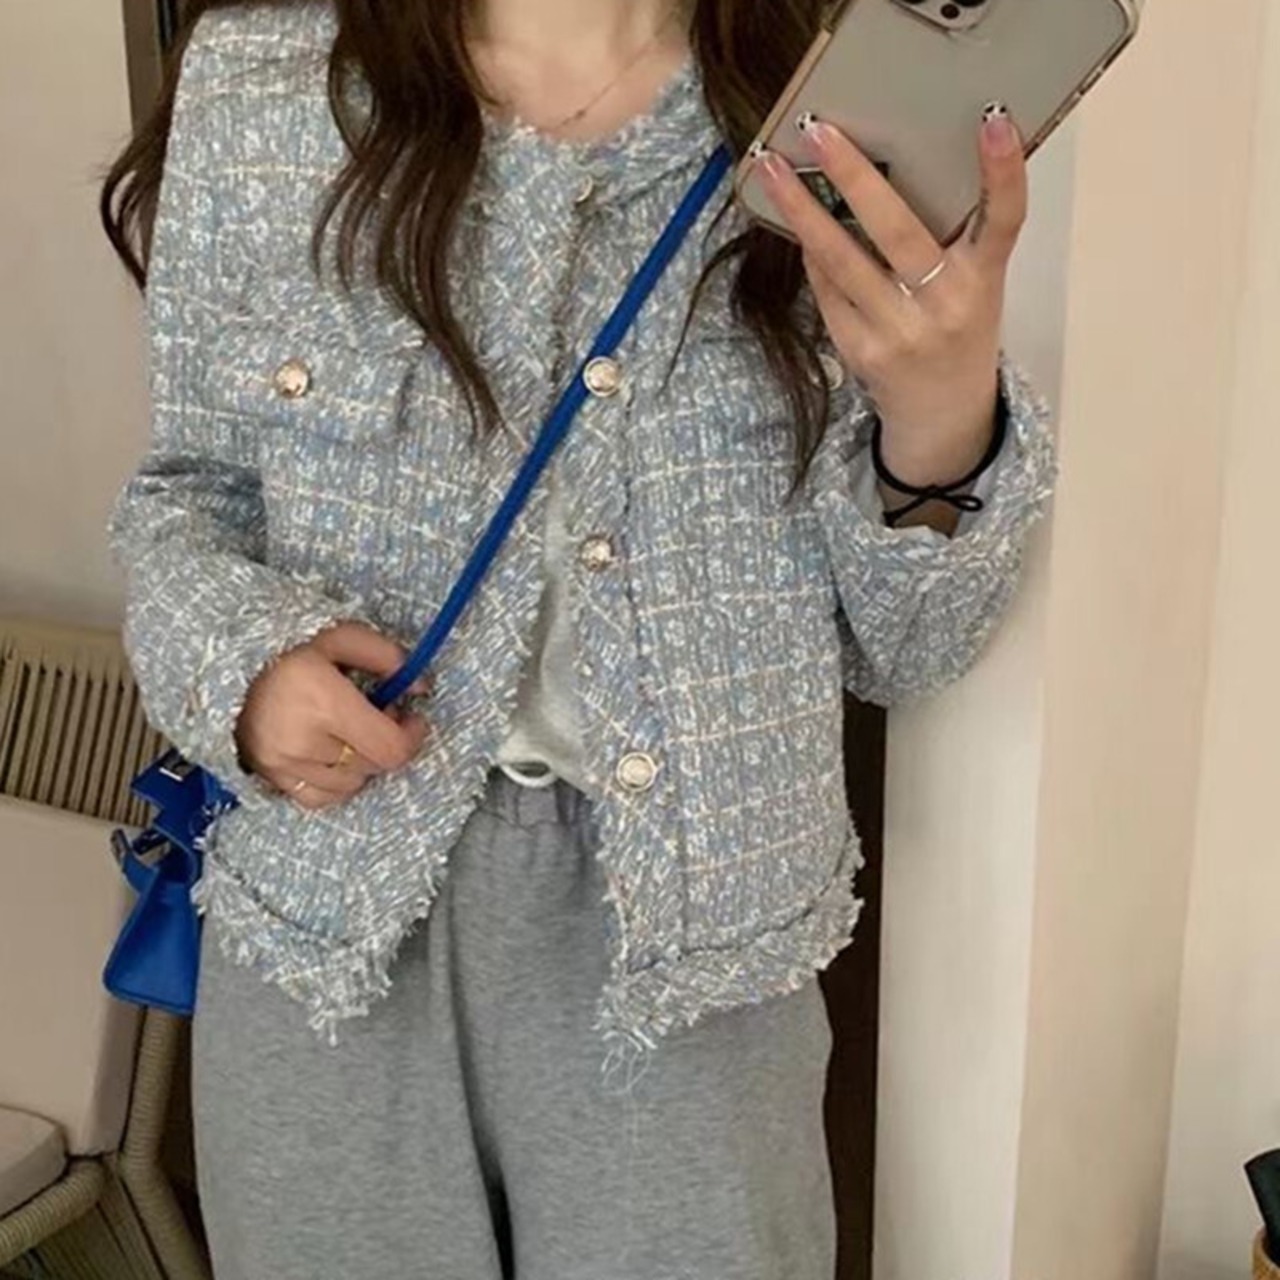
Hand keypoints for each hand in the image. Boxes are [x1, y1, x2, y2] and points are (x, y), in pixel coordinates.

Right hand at [235, 622, 430, 810]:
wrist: (223, 665)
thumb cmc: (286, 648)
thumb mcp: (339, 637)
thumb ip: (386, 656)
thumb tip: (421, 685)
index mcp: (324, 702)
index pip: (388, 748)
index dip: (411, 737)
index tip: (411, 719)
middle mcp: (303, 740)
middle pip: (372, 765)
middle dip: (384, 741)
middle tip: (375, 714)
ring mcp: (283, 764)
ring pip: (350, 784)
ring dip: (361, 762)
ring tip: (349, 731)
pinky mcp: (270, 777)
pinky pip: (320, 799)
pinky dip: (336, 783)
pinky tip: (334, 757)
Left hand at [757, 106, 1027, 482]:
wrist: (946, 417)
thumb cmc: (959, 330)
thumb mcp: (976, 285)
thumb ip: (956, 237)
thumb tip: (896, 162)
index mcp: (984, 280)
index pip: (1004, 220)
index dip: (1003, 170)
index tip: (992, 117)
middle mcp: (946, 306)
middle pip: (898, 232)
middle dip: (854, 176)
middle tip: (817, 130)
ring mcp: (901, 333)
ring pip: (844, 262)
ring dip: (803, 212)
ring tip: (772, 169)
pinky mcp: (863, 353)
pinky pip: (828, 293)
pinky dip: (811, 256)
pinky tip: (793, 224)